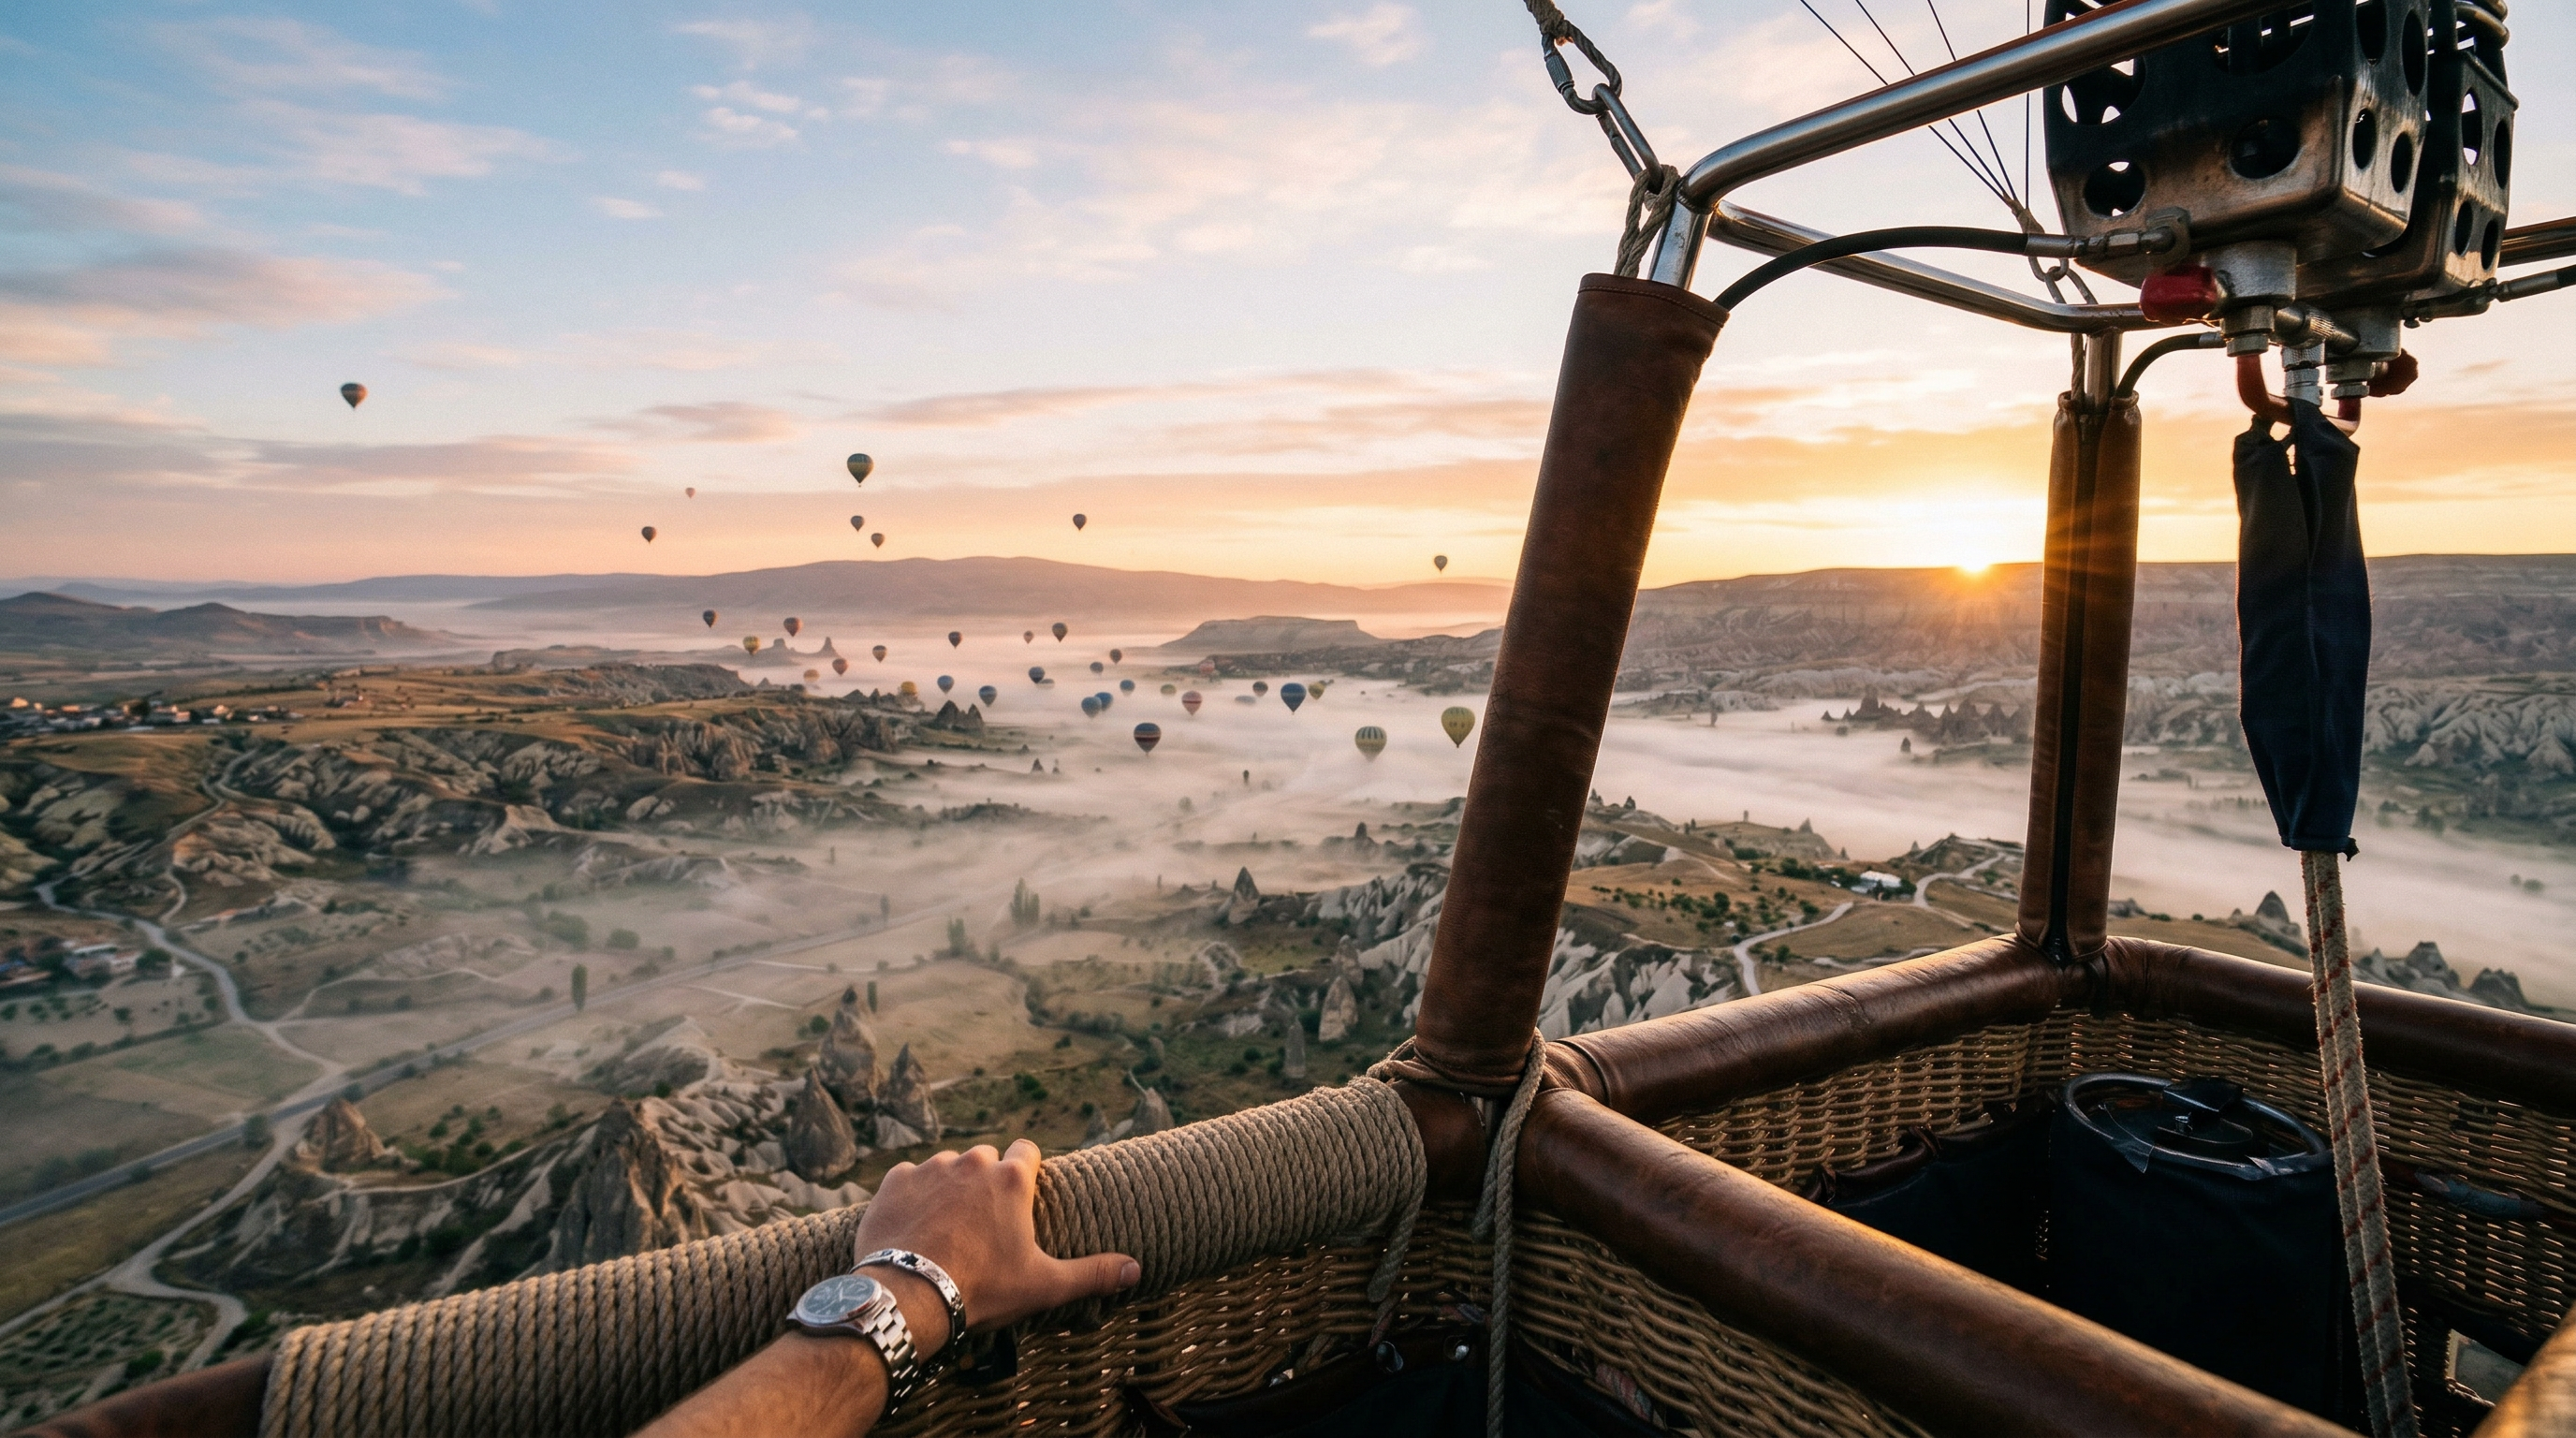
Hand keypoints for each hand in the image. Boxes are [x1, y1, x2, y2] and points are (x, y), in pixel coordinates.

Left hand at [854, 1138, 1138, 1350]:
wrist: (908, 1296)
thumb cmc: (981, 1289)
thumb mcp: (1043, 1285)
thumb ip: (1093, 1273)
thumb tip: (1136, 1269)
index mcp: (1009, 1179)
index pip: (1027, 1150)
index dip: (1027, 1170)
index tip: (1022, 1196)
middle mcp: (971, 1163)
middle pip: (985, 1158)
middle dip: (986, 1182)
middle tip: (983, 1222)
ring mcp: (929, 1169)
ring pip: (946, 1167)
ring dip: (949, 1187)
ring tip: (946, 1227)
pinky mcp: (894, 1182)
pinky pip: (908, 1178)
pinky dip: (912, 1197)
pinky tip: (913, 1226)